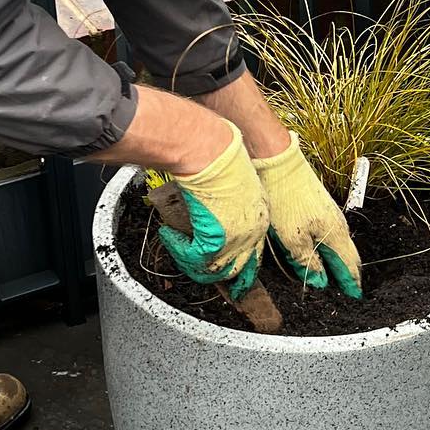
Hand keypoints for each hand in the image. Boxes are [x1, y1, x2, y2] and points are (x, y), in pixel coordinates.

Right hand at [159, 120, 269, 299]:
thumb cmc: (220, 158)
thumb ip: (230, 203)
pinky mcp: (217, 239)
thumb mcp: (236, 184)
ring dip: (192, 263)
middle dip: (218, 278)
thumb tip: (215, 213)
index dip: (241, 268)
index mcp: (260, 218)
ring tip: (177, 245)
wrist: (212, 151)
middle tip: (199, 275)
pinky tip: (169, 235)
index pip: (255, 255)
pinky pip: (194, 259)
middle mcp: (253, 232)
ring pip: (215, 271)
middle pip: (238, 270)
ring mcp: (237, 238)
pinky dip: (178, 250)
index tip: (232, 277)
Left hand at [254, 134, 362, 297]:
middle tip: (346, 290)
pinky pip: (330, 234)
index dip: (351, 283)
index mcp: (336, 235)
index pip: (350, 265)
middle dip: (346, 274)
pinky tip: (319, 252)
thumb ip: (308, 263)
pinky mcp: (320, 206)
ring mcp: (330, 214)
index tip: (355, 296)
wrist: (280, 165)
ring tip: (333, 276)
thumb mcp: (293, 240)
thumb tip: (321, 281)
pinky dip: (329, 247)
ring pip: (338, 244)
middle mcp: (338, 225)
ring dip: (337, 261)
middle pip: (348, 255)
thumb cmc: (286, 201)